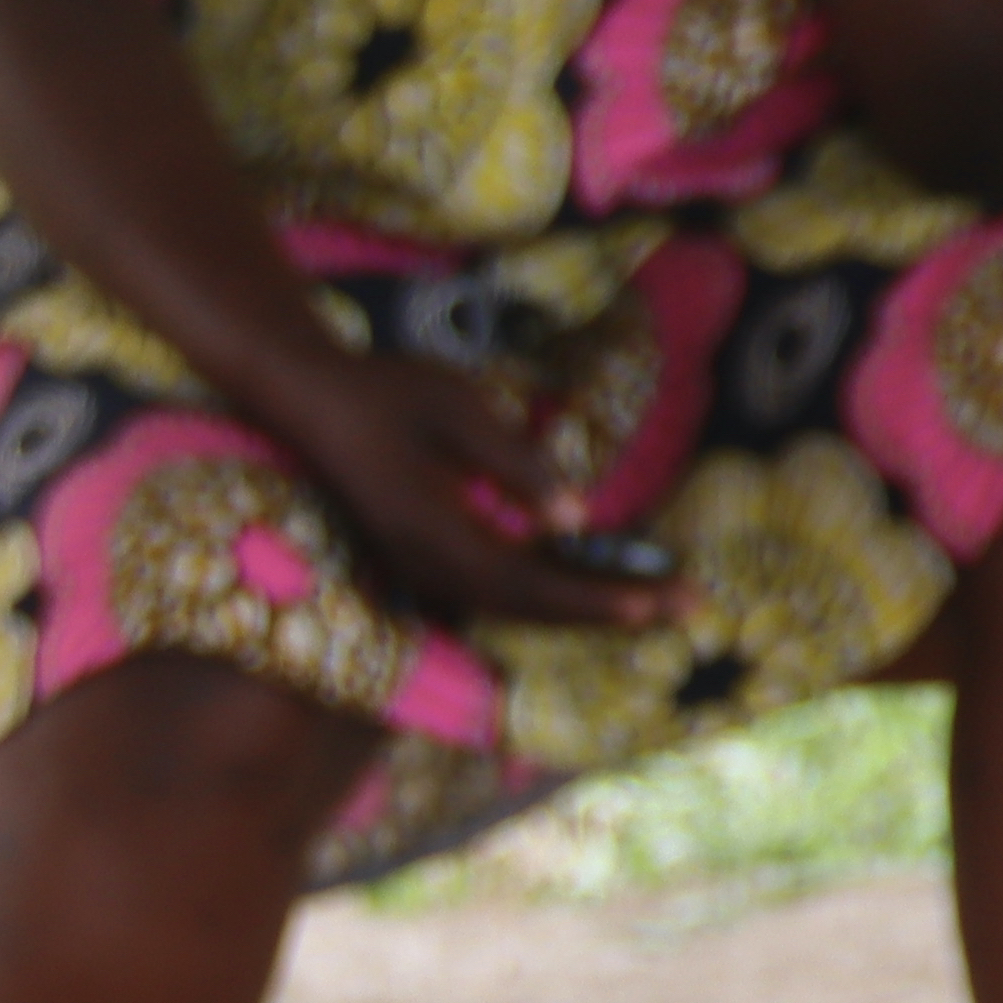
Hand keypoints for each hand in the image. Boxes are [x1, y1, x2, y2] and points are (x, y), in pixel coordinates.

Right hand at [256, 349, 682, 633]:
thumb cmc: (388, 393)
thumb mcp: (457, 409)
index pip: (526, 582)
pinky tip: (601, 586)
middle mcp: (428, 566)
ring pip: (516, 606)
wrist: (312, 401)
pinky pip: (500, 590)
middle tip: (689, 605)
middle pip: (529, 607)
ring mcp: (424, 569)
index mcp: (434, 531)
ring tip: (660, 601)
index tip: (654, 604)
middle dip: (609, 610)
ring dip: (587, 606)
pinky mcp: (429, 559)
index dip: (591, 599)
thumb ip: (515, 465)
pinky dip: (554, 594)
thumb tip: (577, 520)